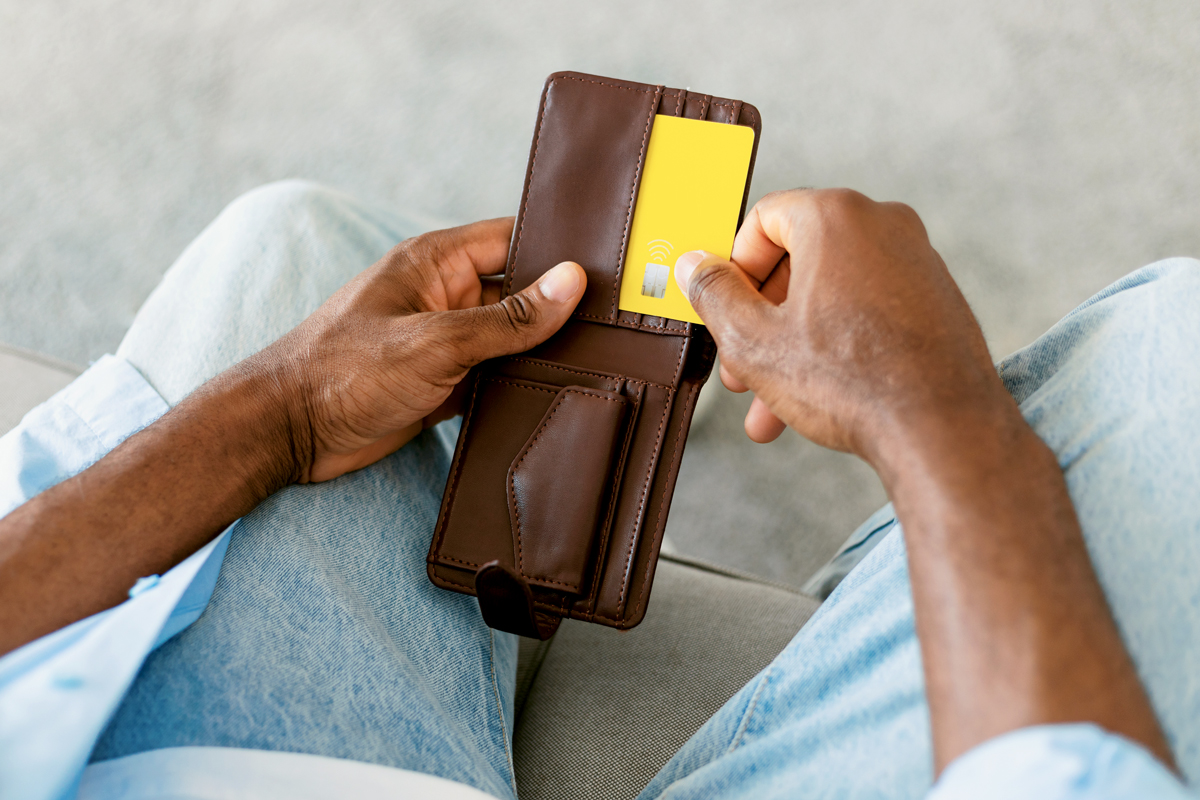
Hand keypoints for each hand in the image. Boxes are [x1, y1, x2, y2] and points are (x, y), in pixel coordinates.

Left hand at [252, 217, 585, 482]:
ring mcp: (443, 341)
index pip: (513, 239)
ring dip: (538, 353)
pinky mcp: (441, 383)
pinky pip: (493, 377)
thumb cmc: (343, 371)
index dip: (557, 251)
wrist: (288, 432)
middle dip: (556, 308)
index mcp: (436, 262)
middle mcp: (443, 296)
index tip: (607, 269)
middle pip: (518, 292)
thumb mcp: (437, 341)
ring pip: (509, 339)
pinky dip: (517, 387)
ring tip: (593, 361)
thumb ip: (508, 318)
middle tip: (612, 324)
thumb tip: (570, 283)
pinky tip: (551, 396)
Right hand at [675, 190, 1174, 771]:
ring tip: (763, 415)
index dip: (726, 270)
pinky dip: (834, 365)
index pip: (762, 218)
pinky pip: (866, 329)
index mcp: (841, 220)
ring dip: (791, 355)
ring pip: (832, 306)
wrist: (955, 448)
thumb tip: (690, 270)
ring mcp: (920, 277)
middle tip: (733, 377)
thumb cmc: (858, 392)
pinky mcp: (940, 320)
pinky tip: (810, 420)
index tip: (711, 313)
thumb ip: (714, 299)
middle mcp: (888, 236)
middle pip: (797, 266)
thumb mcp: (758, 348)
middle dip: (758, 328)